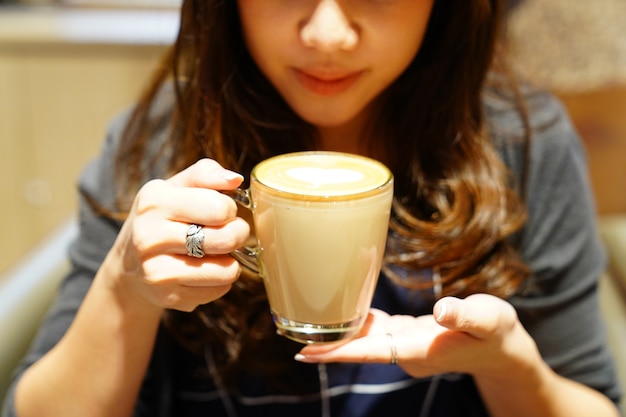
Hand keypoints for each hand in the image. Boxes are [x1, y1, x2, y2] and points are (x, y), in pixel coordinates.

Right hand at [103, 158, 250, 311]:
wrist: (129, 263)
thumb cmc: (164, 217)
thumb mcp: (177, 187)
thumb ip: (206, 174)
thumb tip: (235, 180)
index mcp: (154, 201)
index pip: (219, 207)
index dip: (229, 209)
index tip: (221, 211)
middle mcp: (149, 236)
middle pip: (226, 239)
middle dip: (239, 234)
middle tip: (231, 232)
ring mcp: (156, 271)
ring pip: (226, 270)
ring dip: (231, 260)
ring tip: (216, 252)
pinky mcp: (168, 296)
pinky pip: (220, 290)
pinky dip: (220, 280)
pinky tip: (204, 270)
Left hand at [296, 294, 540, 380]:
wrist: (504, 351)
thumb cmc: (497, 333)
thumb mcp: (488, 319)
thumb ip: (464, 315)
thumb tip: (441, 311)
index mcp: (419, 350)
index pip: (369, 352)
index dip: (337, 352)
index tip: (304, 353)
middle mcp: (406, 352)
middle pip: (358, 348)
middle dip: (326, 345)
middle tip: (291, 337)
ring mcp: (406, 346)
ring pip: (365, 340)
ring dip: (338, 334)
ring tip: (307, 326)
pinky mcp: (409, 336)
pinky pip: (376, 331)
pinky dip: (358, 323)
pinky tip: (343, 312)